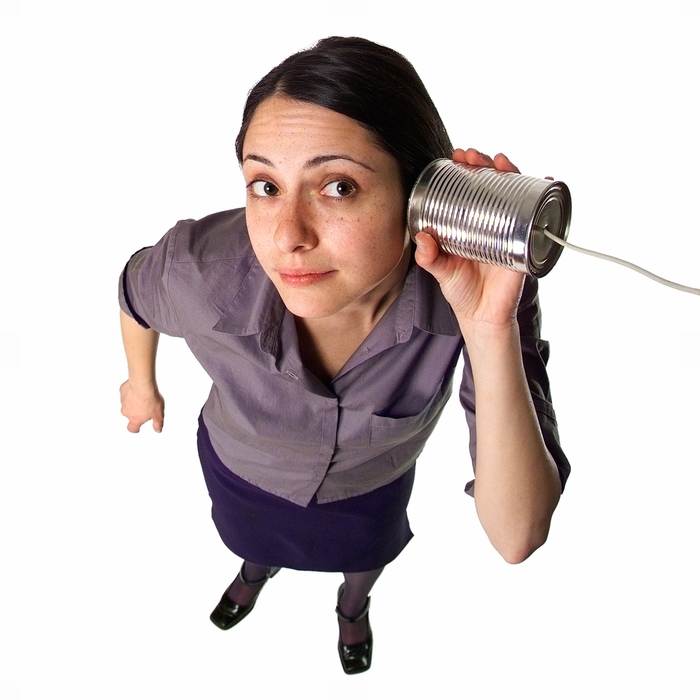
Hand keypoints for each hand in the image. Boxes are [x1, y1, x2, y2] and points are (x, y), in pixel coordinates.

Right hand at [120, 379, 164, 432]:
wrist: (143, 384)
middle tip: (145, 407)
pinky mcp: (122, 392)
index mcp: (135, 419)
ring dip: (133, 402)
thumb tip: (158, 429)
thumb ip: (158, 424)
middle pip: (130, 415)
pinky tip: (138, 389)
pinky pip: (126, 394)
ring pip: (127, 404)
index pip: (132, 428)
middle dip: (136, 412)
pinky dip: (131, 393)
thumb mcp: (159, 414)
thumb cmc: (150, 399)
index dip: (135, 429)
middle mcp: (127, 412)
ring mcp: (123, 402)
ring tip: (143, 397)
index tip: (137, 429)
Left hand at [414, 148, 525, 331]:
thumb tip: (423, 239)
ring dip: (512, 172)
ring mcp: (512, 230)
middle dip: (486, 164)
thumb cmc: (462, 290)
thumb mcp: (441, 270)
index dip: (466, 170)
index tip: (457, 157)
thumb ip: (429, 257)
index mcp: (471, 223)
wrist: (483, 316)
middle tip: (473, 156)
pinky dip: (543, 198)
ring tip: (501, 162)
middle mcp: (493, 222)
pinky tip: (544, 180)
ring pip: (516, 193)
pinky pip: (537, 218)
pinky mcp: (525, 243)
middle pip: (495, 184)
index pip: (471, 189)